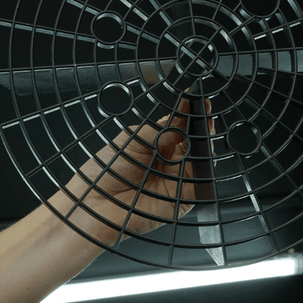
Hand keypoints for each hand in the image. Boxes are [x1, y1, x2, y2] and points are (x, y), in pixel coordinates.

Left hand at [62, 97, 213, 244]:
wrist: (96, 203)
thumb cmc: (104, 171)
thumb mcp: (133, 139)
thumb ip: (161, 130)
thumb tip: (182, 119)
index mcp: (156, 143)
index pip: (180, 124)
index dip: (189, 112)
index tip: (195, 100)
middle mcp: (168, 160)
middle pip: (194, 139)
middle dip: (202, 124)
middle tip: (203, 111)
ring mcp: (177, 178)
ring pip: (202, 158)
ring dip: (206, 143)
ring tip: (203, 129)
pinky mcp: (183, 197)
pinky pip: (202, 182)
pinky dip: (207, 169)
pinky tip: (203, 155)